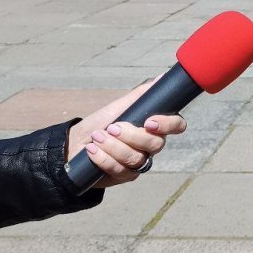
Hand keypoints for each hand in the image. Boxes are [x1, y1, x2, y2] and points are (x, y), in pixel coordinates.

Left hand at [66, 78, 186, 188]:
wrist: (75, 142)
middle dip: (131, 136)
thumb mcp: (122, 105)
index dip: (168, 125)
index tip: (149, 122)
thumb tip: (164, 76)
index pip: (176, 126)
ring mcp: (140, 162)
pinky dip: (104, 158)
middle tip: (111, 128)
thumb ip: (143, 93)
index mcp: (155, 126)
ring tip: (97, 137)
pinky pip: (120, 170)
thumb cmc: (101, 122)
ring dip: (113, 146)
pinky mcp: (125, 175)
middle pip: (156, 144)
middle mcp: (151, 145)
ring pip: (136, 158)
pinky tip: (92, 150)